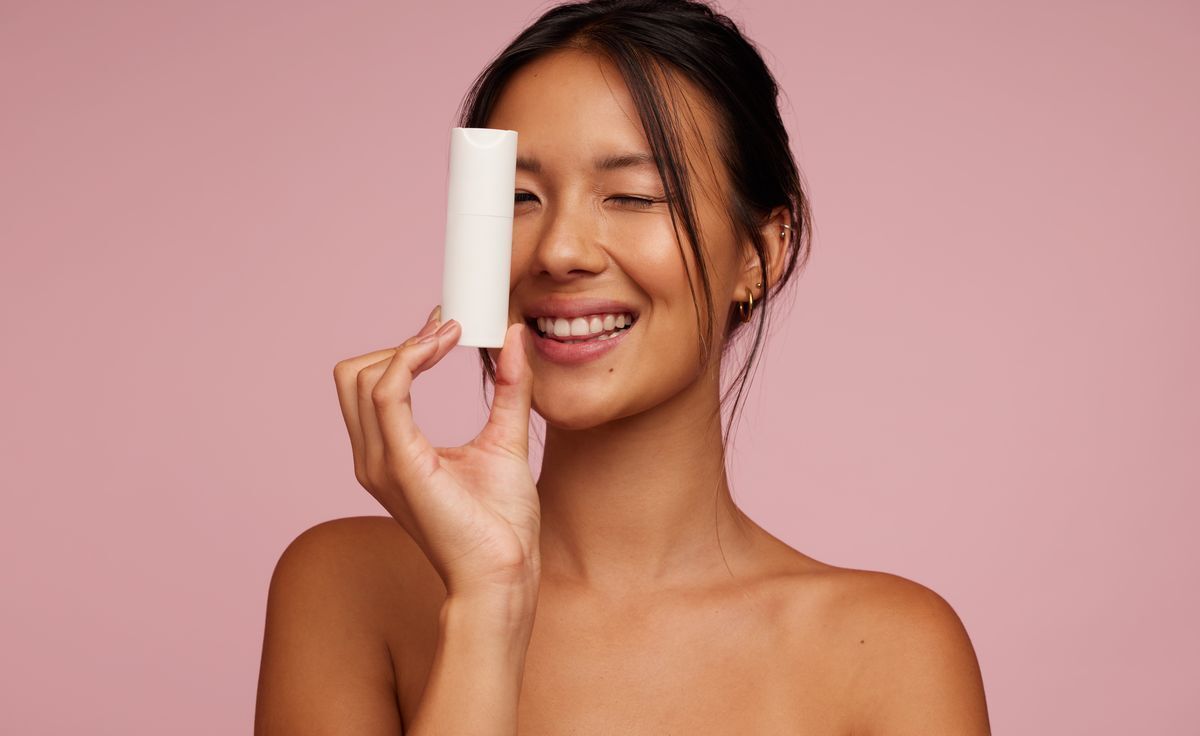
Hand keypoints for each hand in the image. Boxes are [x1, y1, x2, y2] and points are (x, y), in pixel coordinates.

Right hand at [333, 306, 540, 599]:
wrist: (505, 573)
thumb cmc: (502, 524)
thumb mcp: (506, 439)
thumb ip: (510, 389)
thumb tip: (514, 338)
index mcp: (391, 454)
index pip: (370, 383)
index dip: (404, 346)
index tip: (448, 326)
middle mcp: (374, 457)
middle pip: (353, 374)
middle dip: (399, 343)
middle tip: (450, 330)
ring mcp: (380, 462)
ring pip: (361, 378)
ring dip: (407, 346)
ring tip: (451, 335)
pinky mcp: (400, 464)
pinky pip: (385, 394)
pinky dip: (410, 359)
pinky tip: (443, 347)